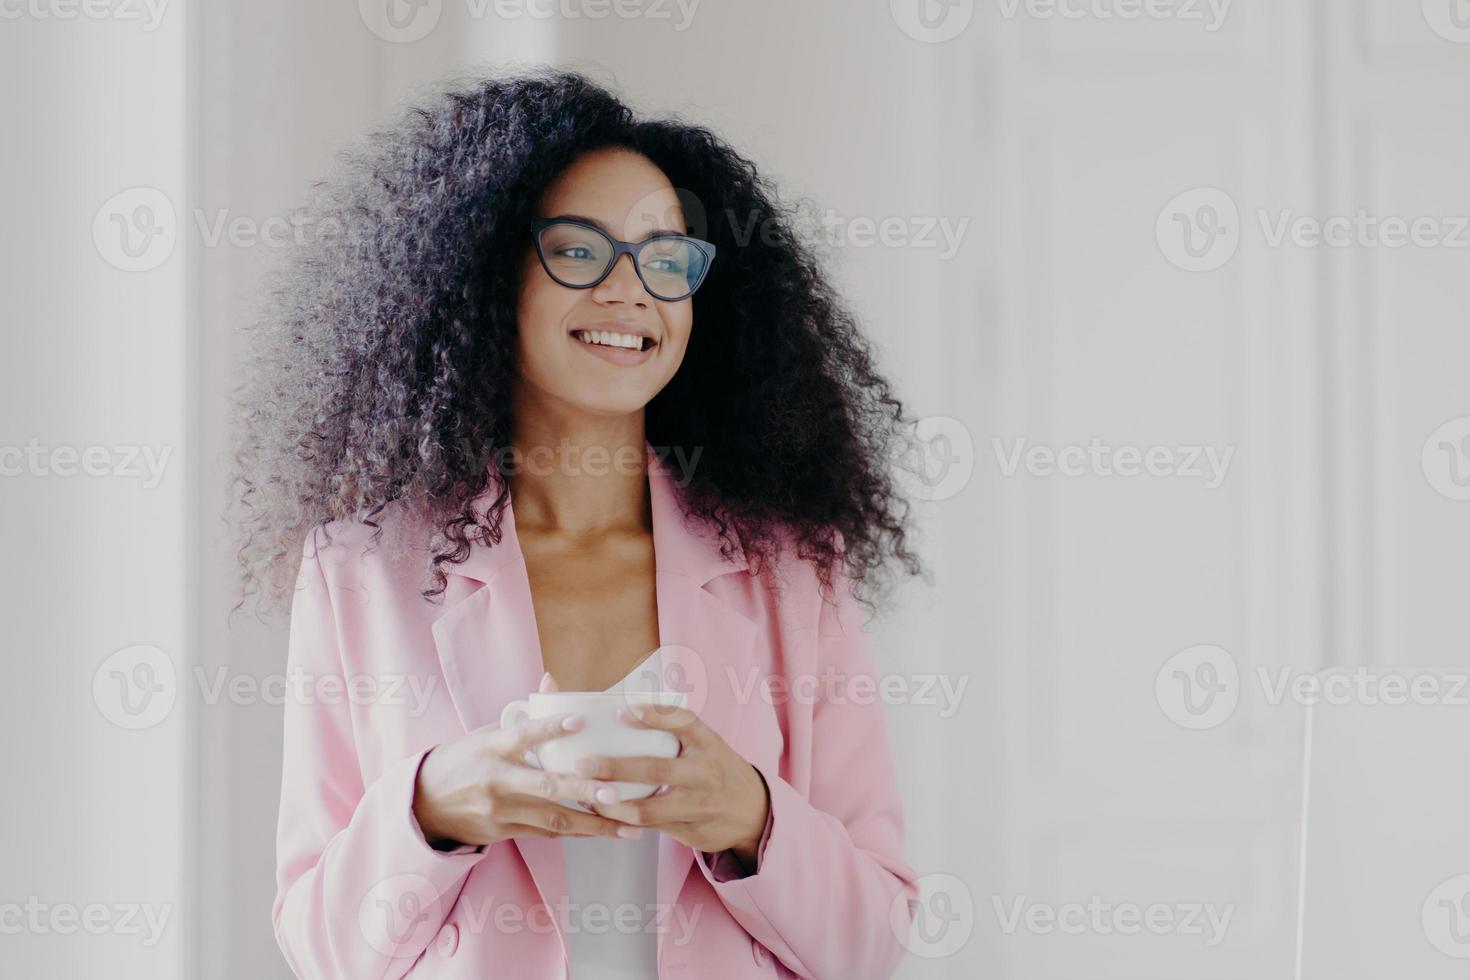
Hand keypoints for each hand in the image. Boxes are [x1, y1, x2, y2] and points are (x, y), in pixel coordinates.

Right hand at [412, 674, 641, 847]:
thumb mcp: (484, 732)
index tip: (581, 721)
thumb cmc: (462, 760)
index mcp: (492, 746)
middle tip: (618, 792)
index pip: (524, 734)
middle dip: (584, 791)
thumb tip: (553, 679)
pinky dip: (578, 831)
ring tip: (629, 824)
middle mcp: (497, 780)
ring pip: (554, 820)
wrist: (422, 805)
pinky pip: (548, 833)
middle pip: (546, 786)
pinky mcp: (504, 832)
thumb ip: (523, 713)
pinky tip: (606, 831)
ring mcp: (501, 810)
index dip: (551, 727)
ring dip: (594, 824)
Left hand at [577, 702, 770, 866]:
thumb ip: (676, 730)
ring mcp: (698, 805)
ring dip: (613, 803)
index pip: (683, 722)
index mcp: (709, 743)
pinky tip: (602, 812)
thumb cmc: (717, 769)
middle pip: (657, 769)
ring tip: (586, 794)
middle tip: (583, 764)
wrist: (755, 812)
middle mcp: (705, 773)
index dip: (653, 716)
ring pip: (648, 808)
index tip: (621, 712)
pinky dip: (623, 820)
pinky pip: (650, 828)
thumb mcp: (707, 744)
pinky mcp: (690, 831)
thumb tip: (623, 708)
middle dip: (616, 767)